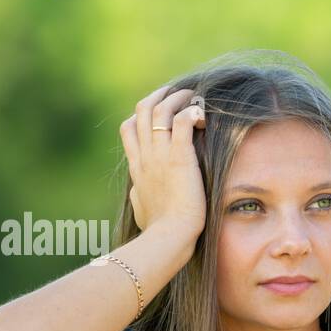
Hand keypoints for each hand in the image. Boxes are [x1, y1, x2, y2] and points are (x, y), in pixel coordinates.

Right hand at [119, 84, 206, 244]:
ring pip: (161, 110)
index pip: (130, 128)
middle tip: (179, 93)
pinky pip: (181, 121)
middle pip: (143, 110)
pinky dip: (191, 111)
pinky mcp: (179, 157)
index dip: (142, 114)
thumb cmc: (157, 230)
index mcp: (137, 167)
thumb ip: (139, 195)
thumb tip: (136, 193)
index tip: (160, 110)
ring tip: (194, 97)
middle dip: (161, 96)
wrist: (167, 237)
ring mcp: (159, 155)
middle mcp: (145, 156)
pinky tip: (201, 115)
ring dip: (178, 99)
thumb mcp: (141, 209)